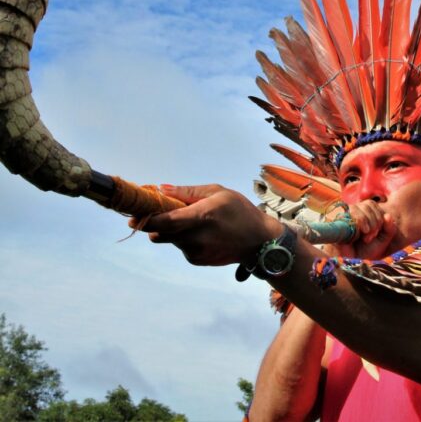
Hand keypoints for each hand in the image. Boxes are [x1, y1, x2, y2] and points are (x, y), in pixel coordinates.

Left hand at [130, 184, 280, 265]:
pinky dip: (184, 238)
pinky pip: (180, 246)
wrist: (259, 241)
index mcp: (202, 217)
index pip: (166, 221)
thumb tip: (160, 189)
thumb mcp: (217, 192)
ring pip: (170, 238)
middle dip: (153, 222)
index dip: (146, 218)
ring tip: (193, 220)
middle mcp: (196, 238)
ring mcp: (196, 252)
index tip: (132, 214)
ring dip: (172, 229)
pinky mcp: (197, 260)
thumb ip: (187, 193)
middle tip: (151, 211)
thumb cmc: (239, 211)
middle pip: (160, 232)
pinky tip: (202, 232)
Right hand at [327, 200, 395, 259]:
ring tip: (365, 237)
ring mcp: (343, 215)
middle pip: (367, 205)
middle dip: (374, 222)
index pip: (371, 204)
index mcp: (363, 212)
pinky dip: (357, 224)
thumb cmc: (365, 250)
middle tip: (371, 237)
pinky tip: (359, 235)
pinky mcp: (335, 221)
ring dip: (366, 222)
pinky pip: (347, 215)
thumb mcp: (383, 240)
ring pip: (356, 208)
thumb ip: (390, 228)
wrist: (351, 261)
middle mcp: (352, 211)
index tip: (377, 232)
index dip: (378, 216)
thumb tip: (388, 216)